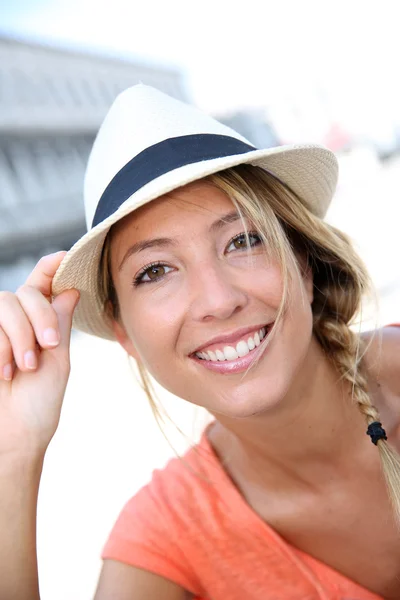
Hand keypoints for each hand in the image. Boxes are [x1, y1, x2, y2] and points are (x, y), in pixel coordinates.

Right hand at [0, 252, 78, 457]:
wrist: (12, 436)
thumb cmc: (39, 404)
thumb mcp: (58, 360)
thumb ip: (59, 323)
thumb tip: (71, 288)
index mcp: (42, 324)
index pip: (44, 285)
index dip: (51, 266)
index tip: (63, 256)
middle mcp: (17, 323)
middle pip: (26, 292)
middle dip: (40, 316)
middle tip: (49, 345)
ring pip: (5, 304)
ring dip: (20, 334)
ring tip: (25, 367)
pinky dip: (1, 347)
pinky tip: (4, 373)